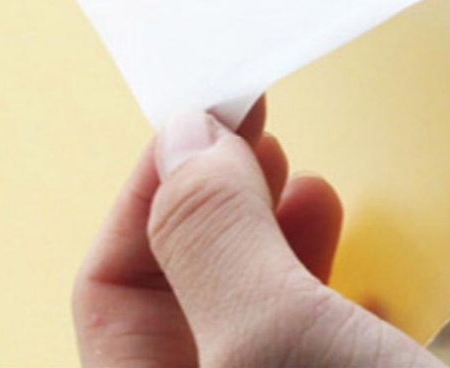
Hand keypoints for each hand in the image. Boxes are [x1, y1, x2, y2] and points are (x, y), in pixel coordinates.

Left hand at [73, 102, 445, 366]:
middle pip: (181, 285)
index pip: (109, 286)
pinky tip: (340, 230)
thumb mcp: (273, 337)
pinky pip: (302, 325)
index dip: (153, 188)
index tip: (212, 113)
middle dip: (218, 195)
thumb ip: (212, 234)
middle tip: (259, 129)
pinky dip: (316, 269)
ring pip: (245, 301)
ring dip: (269, 223)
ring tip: (303, 175)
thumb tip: (184, 132)